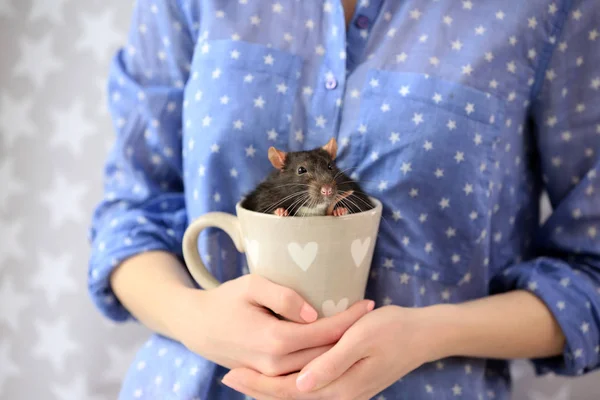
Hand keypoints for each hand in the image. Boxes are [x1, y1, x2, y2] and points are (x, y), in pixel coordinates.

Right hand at [170, 274, 374, 376]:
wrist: (197, 327)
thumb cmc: (225, 300)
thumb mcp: (252, 285)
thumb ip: (285, 297)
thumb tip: (315, 314)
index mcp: (275, 340)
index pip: (324, 333)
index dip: (349, 319)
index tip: (368, 304)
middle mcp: (276, 364)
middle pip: (325, 354)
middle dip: (351, 337)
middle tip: (372, 318)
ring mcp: (272, 375)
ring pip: (317, 368)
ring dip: (339, 352)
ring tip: (360, 333)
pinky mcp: (269, 378)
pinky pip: (303, 374)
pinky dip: (322, 364)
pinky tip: (336, 352)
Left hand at [221, 305, 439, 398]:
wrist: (423, 336)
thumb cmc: (392, 330)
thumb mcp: (362, 340)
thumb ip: (331, 364)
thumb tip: (299, 385)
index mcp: (340, 386)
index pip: (287, 391)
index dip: (257, 384)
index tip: (230, 374)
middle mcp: (339, 395)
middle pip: (288, 396)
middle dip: (257, 388)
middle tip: (227, 377)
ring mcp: (345, 390)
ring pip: (297, 394)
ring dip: (270, 387)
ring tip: (244, 377)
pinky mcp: (348, 382)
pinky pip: (310, 388)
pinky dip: (288, 384)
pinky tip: (278, 375)